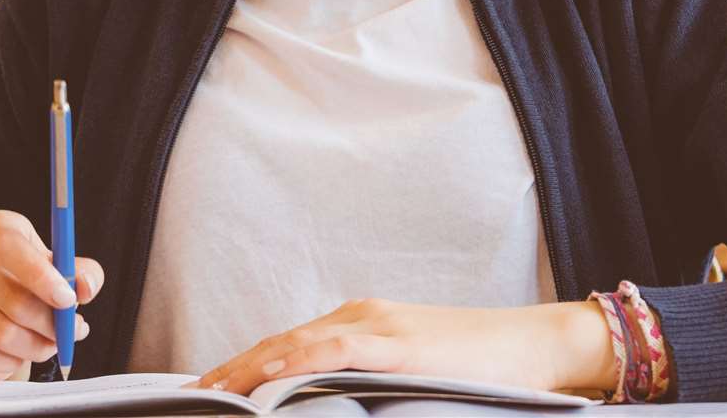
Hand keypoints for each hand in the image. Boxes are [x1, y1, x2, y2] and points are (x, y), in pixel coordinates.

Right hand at [0, 209, 103, 382]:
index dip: (39, 275)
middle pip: (10, 298)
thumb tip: (83, 286)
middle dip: (49, 325)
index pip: (6, 245)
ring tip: (45, 344)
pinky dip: (6, 364)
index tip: (68, 300)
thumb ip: (82, 274)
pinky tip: (16, 355)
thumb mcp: (61, 269)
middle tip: (68, 334)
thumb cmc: (33, 281)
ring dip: (32, 347)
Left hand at [196, 299, 616, 396]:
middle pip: (279, 342)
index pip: (287, 344)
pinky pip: (332, 352)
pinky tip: (267, 383)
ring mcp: (375, 326)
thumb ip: (371, 386)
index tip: (209, 388)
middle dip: (233, 369)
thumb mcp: (414, 376)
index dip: (245, 365)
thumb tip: (332, 413)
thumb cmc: (481, 368)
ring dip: (250, 370)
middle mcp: (357, 317)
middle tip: (192, 393)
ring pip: (295, 345)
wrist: (534, 345)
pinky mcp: (396, 343)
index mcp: (359, 324)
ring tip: (213, 393)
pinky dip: (294, 365)